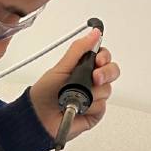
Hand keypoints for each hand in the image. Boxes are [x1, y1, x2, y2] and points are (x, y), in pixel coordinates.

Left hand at [29, 28, 119, 143]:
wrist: (38, 117)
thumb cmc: (44, 93)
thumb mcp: (60, 67)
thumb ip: (79, 50)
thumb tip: (94, 33)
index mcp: (82, 67)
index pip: (103, 57)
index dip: (104, 57)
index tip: (98, 60)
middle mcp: (90, 81)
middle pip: (112, 71)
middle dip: (105, 73)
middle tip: (95, 78)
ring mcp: (94, 97)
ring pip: (107, 89)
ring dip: (91, 93)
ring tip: (75, 96)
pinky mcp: (95, 112)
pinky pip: (102, 106)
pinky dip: (90, 107)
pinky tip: (79, 108)